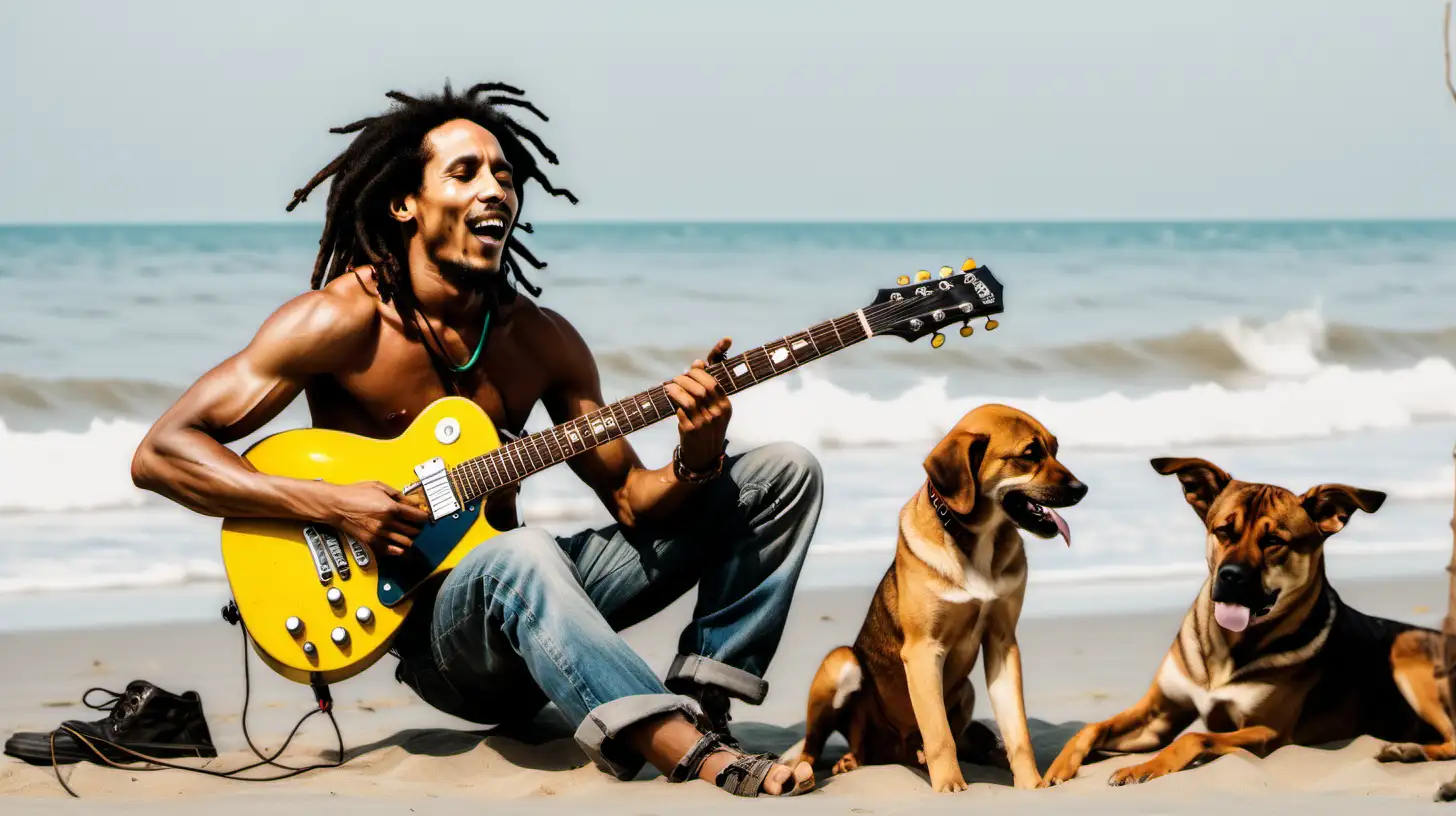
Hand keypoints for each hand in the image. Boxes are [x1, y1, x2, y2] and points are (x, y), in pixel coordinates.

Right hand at [319, 481, 430, 556]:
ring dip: (410, 538)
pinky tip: (400, 546)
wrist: (335, 505)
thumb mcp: (380, 487)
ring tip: (407, 533)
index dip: (424, 517)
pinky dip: (399, 550)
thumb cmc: (355, 493)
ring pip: (405, 542)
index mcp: (391, 507)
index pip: (417, 516)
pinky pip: (391, 551)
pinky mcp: (371, 542)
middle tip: (415, 524)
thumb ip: (399, 495)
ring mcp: (380, 534)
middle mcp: (387, 522)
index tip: (424, 516)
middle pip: (413, 530)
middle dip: (417, 527)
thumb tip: (414, 502)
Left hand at [665, 337, 732, 472]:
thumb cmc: (708, 427)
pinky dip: (674, 402)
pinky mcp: (691, 430)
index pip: (712, 383)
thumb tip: (698, 362)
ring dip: (677, 389)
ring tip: (670, 386)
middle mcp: (717, 414)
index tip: (688, 372)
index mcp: (725, 406)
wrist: (704, 455)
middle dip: (685, 379)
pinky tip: (670, 398)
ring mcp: (705, 423)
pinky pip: (681, 411)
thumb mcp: (715, 408)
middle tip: (676, 378)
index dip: (698, 374)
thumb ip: (707, 386)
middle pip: (700, 389)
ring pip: (689, 399)